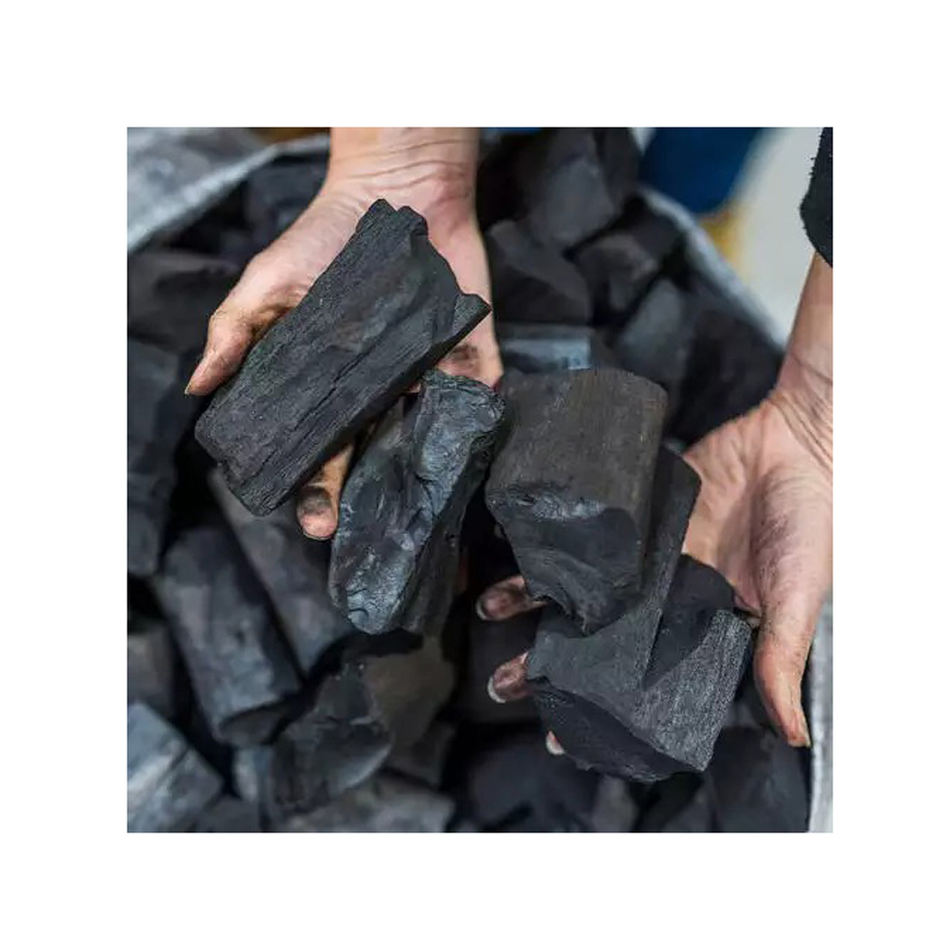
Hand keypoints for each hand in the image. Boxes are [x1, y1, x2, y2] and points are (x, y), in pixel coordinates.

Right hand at [186, 127, 501, 538]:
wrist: (396, 186)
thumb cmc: (323, 236)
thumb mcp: (269, 280)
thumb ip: (236, 330)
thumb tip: (199, 387)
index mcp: (330, 382)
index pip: (318, 444)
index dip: (311, 483)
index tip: (308, 517)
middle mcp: (378, 387)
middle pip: (369, 451)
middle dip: (356, 493)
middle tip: (341, 527)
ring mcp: (426, 372)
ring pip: (424, 432)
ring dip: (418, 465)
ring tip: (405, 496)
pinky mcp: (469, 349)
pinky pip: (479, 388)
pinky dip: (478, 408)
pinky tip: (466, 428)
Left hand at [480, 254, 832, 750]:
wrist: (797, 443)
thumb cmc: (809, 524)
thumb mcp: (796, 599)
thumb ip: (780, 659)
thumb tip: (793, 735)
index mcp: (701, 629)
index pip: (641, 682)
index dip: (602, 709)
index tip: (557, 737)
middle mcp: (665, 599)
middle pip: (596, 640)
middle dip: (549, 663)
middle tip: (502, 687)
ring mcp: (645, 558)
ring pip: (580, 588)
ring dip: (535, 601)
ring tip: (488, 612)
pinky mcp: (636, 515)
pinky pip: (586, 536)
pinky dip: (552, 545)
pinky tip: (514, 551)